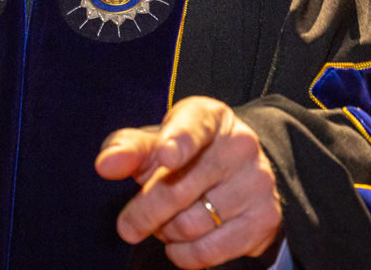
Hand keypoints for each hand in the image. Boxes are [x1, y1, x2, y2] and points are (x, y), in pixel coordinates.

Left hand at [95, 96, 281, 268]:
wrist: (236, 170)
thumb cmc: (183, 152)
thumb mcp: (155, 142)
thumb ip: (127, 149)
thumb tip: (105, 165)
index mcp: (209, 116)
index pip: (192, 127)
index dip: (178, 143)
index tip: (166, 157)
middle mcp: (240, 144)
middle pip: (177, 189)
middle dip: (144, 213)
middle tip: (127, 226)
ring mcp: (258, 181)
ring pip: (191, 225)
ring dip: (166, 232)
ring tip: (164, 222)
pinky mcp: (266, 219)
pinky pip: (210, 252)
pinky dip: (184, 255)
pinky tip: (178, 242)